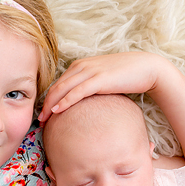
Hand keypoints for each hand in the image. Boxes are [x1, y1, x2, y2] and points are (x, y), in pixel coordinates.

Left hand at [40, 52, 166, 120]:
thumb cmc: (126, 76)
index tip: (43, 113)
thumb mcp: (103, 80)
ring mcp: (90, 71)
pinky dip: (65, 101)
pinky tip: (56, 111)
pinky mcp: (99, 79)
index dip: (48, 98)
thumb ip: (90, 87)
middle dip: (45, 103)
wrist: (146, 68)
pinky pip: (77, 92)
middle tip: (38, 120)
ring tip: (43, 119)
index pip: (59, 83)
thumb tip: (83, 103)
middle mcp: (82, 66)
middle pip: (56, 86)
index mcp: (81, 66)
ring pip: (63, 89)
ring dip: (51, 105)